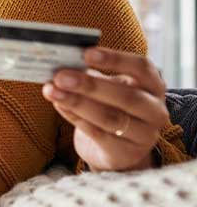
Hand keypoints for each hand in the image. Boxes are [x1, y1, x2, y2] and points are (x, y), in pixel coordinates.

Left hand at [43, 47, 169, 171]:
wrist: (118, 149)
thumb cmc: (111, 107)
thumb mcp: (109, 88)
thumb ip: (91, 75)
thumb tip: (62, 64)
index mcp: (153, 86)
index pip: (141, 67)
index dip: (115, 59)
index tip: (86, 53)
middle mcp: (155, 110)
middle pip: (126, 96)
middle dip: (90, 85)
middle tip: (61, 76)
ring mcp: (144, 135)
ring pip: (110, 117)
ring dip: (77, 103)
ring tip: (52, 91)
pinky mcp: (126, 153)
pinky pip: (97, 134)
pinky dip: (75, 118)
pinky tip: (58, 105)